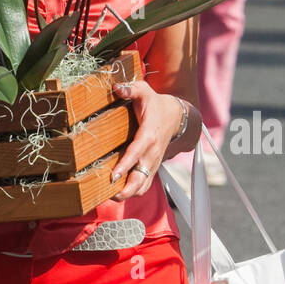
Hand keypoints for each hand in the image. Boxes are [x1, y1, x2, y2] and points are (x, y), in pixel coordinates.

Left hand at [110, 80, 181, 201]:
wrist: (176, 117)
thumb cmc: (155, 104)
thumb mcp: (144, 91)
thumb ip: (131, 88)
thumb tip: (116, 87)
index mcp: (149, 135)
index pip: (137, 153)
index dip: (126, 165)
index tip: (113, 176)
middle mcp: (152, 153)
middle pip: (141, 177)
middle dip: (126, 189)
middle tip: (108, 193)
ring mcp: (153, 163)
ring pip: (143, 186)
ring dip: (128, 194)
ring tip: (109, 196)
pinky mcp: (152, 168)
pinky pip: (143, 185)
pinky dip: (132, 191)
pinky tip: (116, 192)